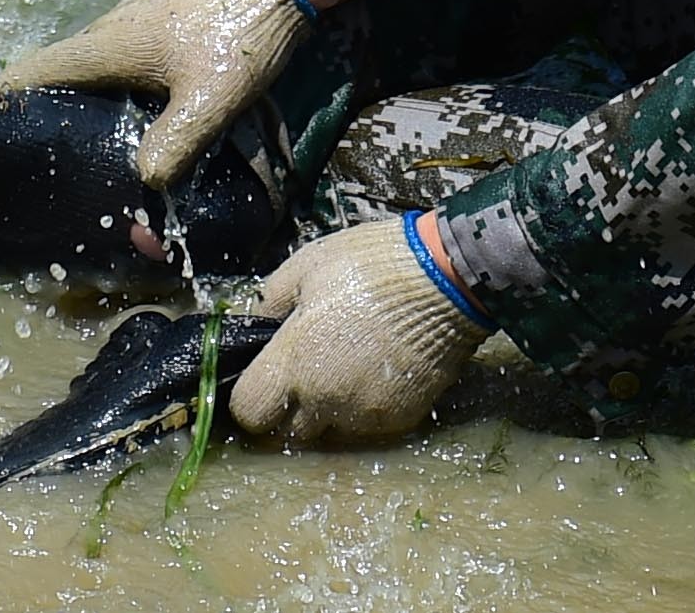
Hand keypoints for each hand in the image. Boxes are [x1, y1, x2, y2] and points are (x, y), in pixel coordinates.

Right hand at [0, 0, 306, 185]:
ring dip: (79, 92)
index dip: (5, 96)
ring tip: (80, 136)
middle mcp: (111, 28)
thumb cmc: (238, 36)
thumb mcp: (210, 102)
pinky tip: (131, 108)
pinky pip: (118, 53)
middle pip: (61, 68)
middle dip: (42, 102)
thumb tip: (144, 183)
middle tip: (36, 148)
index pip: (38, 71)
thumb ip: (173, 146)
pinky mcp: (161, 17)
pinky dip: (108, 81)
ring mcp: (136, 18)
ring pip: (92, 60)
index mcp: (109, 46)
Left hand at [230, 217, 486, 447]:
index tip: (262, 379)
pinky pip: (367, 424)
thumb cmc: (369, 265)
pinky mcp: (399, 419)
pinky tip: (375, 369)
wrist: (444, 279)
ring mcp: (365, 414)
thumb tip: (254, 325)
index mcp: (295, 362)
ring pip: (330, 428)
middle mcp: (325, 399)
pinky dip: (365, 405)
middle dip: (291, 406)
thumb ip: (269, 302)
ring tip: (346, 363)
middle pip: (289, 429)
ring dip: (329, 407)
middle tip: (307, 367)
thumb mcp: (305, 266)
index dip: (250, 398)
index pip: (250, 412)